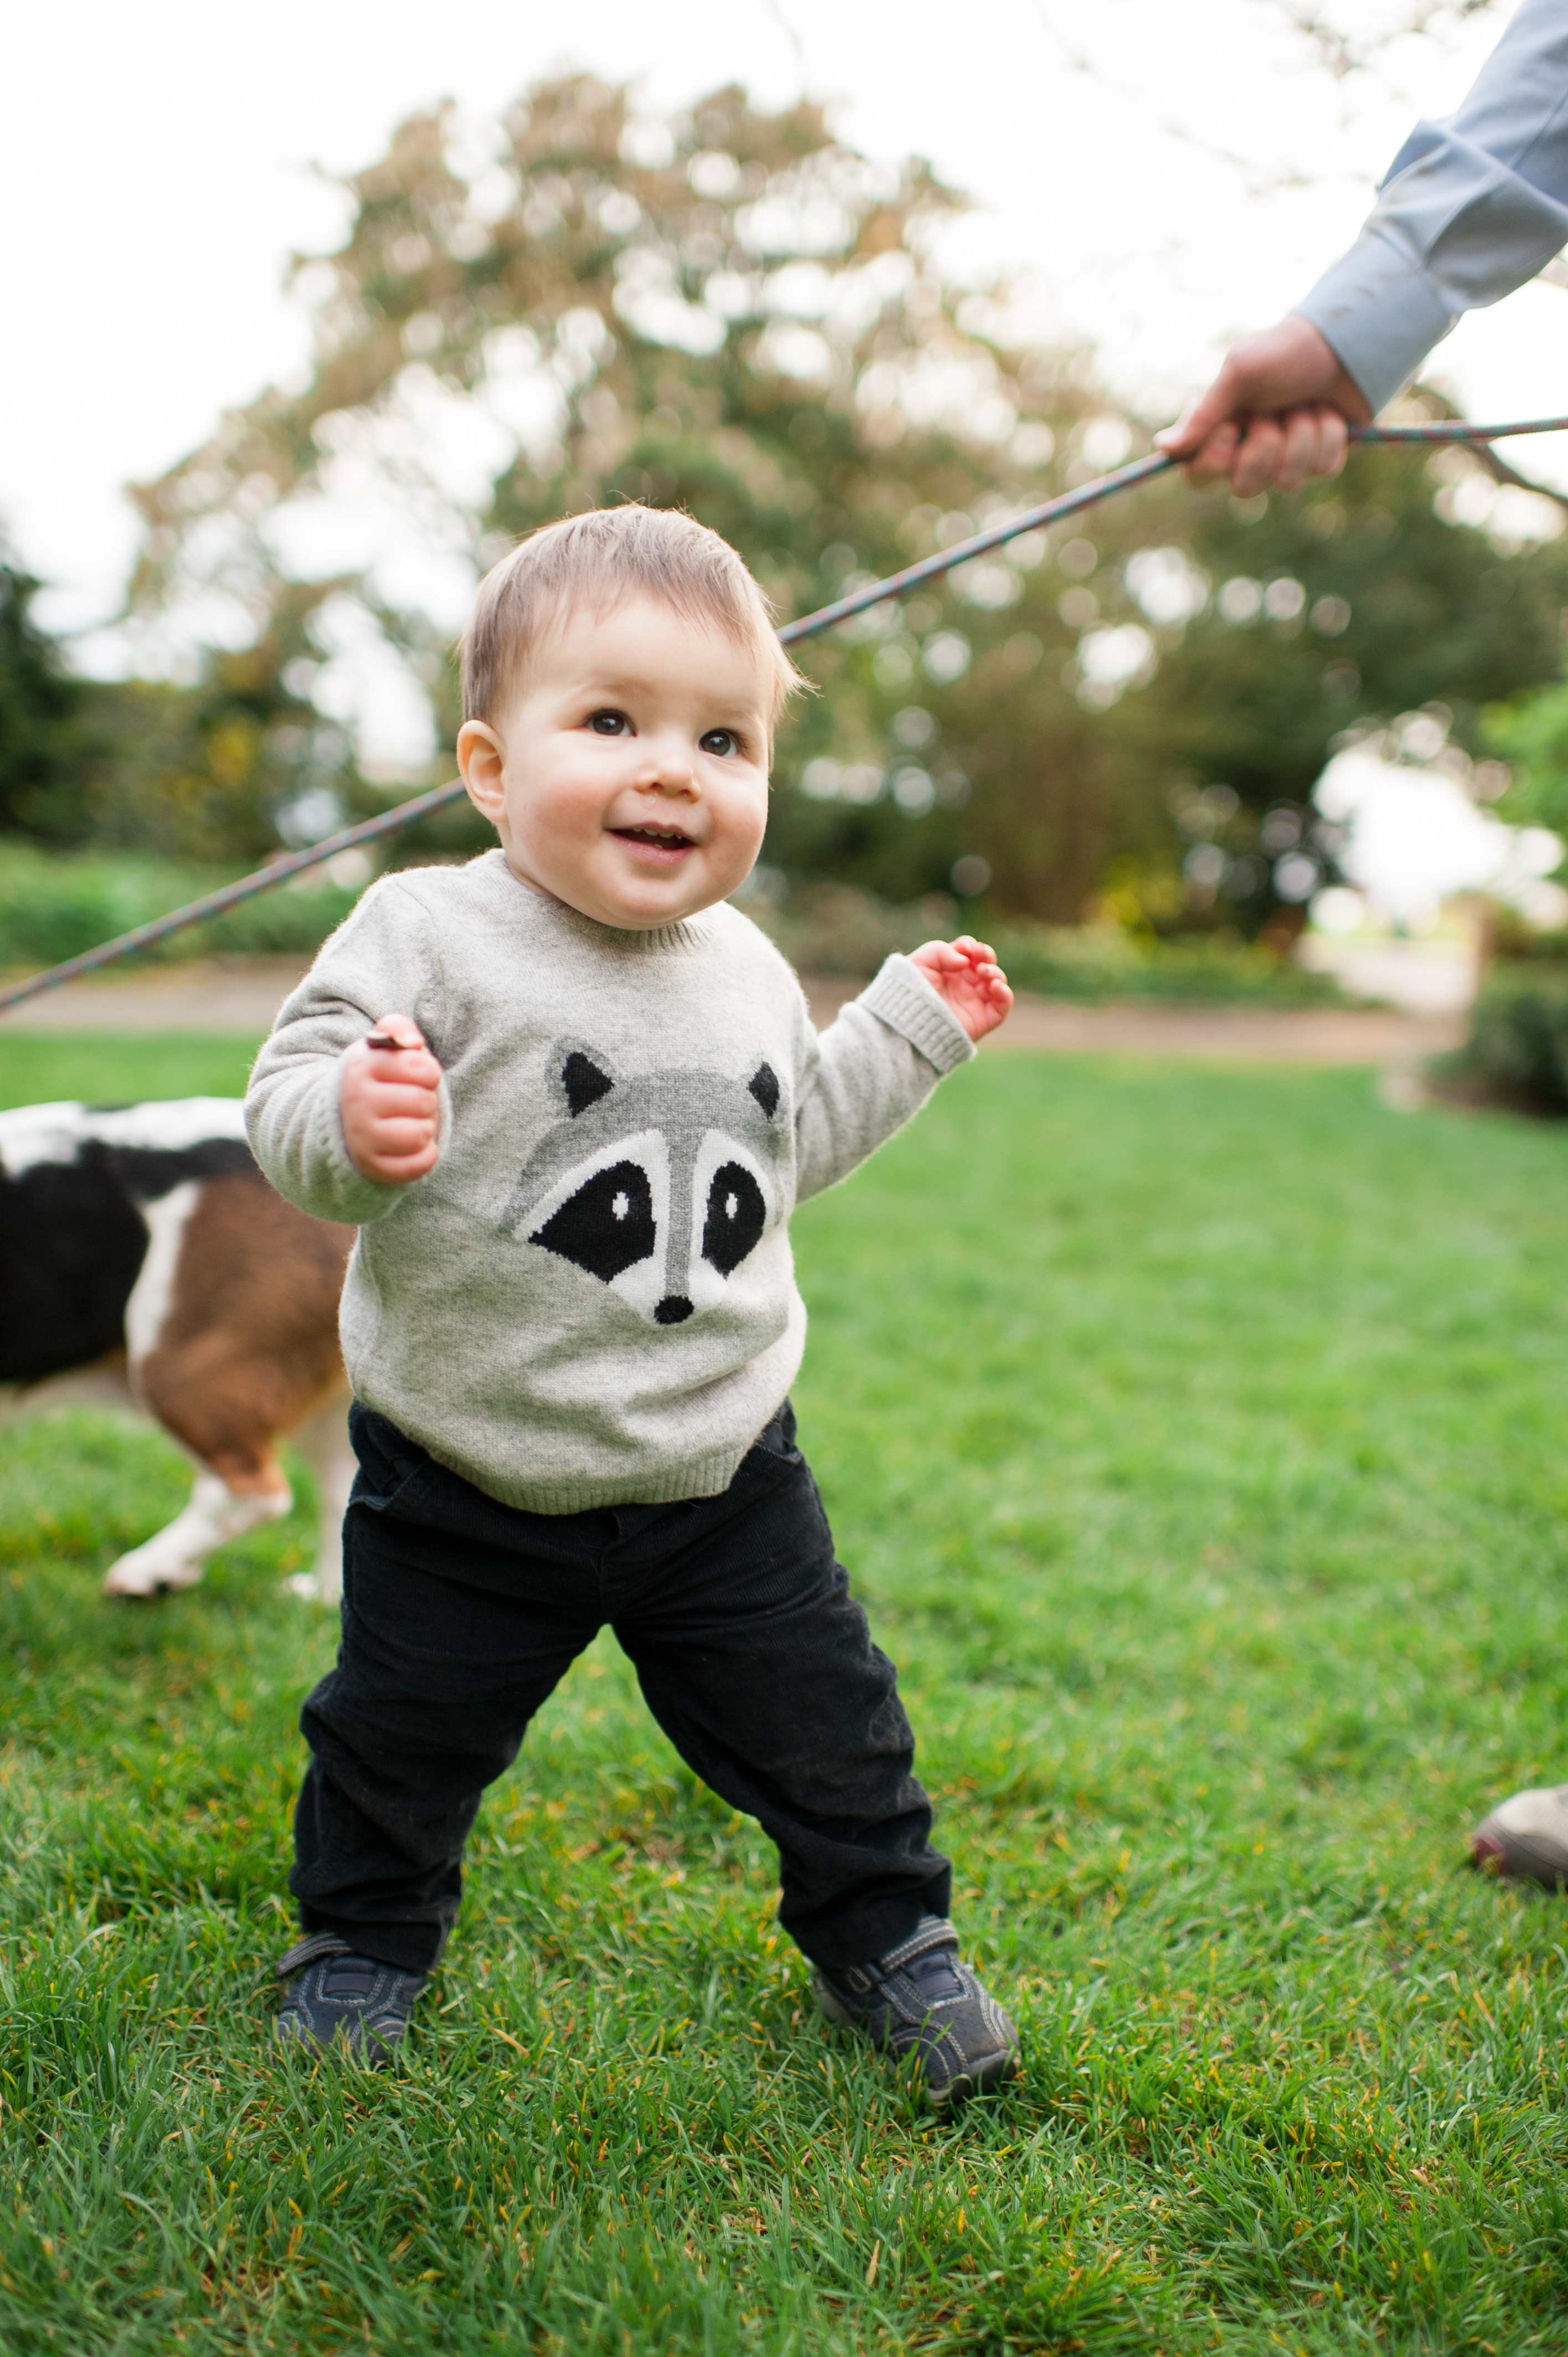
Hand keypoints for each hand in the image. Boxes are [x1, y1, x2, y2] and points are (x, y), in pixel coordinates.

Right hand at [339, 1014, 442, 1183]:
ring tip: (408, 1123)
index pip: (423, 1068)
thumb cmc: (379, 1080)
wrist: (344, 1121)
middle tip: (409, 1102)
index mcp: (361, 1066)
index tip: (415, 1075)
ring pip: (421, 1134)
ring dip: (425, 1129)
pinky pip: (420, 1163)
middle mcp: (356, 1101)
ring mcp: (361, 1137)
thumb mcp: (383, 1049)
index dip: (428, 1072)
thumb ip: (398, 1030)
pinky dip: (425, 1155)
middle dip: (426, 1102)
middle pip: (424, 1102)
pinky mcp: (372, 1167)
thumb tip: (412, 1042)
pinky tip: (409, 1146)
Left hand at [909, 936, 1012, 1042]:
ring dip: (994, 972)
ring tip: (982, 971)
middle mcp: (963, 986)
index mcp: (948, 972)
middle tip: (979, 955)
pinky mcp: (982, 1020)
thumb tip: (965, 960)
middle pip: (985, 965)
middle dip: (986, 955)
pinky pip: (1002, 1006)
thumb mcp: (920, 962)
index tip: (965, 947)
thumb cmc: (908, 992)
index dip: (970, 946)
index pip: (968, 953)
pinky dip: (1005, 993)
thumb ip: (941, 951)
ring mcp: (974, 1002)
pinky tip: (995, 985)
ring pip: (997, 982)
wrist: (908, 1023)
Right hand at [1155, 315, 1371, 494]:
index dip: (1215, 460)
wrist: (1342, 342)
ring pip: (1287, 482)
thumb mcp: (1239, 373)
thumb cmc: (1284, 352)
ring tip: (1305, 404)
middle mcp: (1249, 451)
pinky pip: (1322, 469)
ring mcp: (1286, 459)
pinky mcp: (1321, 459)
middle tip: (1274, 411)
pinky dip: (1328, 435)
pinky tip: (1328, 411)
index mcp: (1221, 432)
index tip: (1232, 428)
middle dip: (1265, 446)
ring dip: (1300, 435)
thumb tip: (1164, 448)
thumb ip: (1203, 414)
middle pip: (1244, 488)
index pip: (1198, 476)